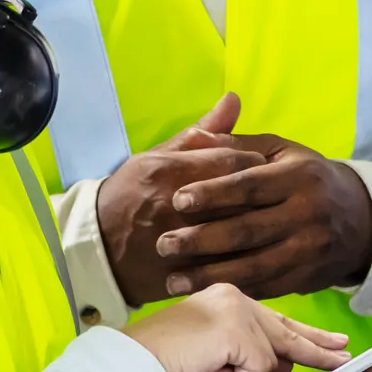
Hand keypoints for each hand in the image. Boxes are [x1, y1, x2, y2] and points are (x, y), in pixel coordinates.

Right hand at [95, 95, 270, 307]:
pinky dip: (246, 261)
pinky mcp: (183, 273)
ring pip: (236, 235)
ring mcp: (179, 243)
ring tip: (266, 222)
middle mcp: (174, 205)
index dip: (256, 164)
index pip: (231, 161)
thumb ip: (201, 132)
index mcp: (168, 171)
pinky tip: (258, 254)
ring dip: (258, 229)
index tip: (266, 168)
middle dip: (263, 196)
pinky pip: (226, 268)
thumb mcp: (157, 156)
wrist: (98, 247)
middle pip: (239, 197)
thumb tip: (234, 99)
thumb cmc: (131, 193)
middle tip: (273, 195)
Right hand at [122, 283, 353, 371]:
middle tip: (345, 353)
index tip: (327, 341)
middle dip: (318, 347)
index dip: (303, 335)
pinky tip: (205, 370)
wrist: (135, 363)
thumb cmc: (165, 362)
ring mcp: (239, 312)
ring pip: (268, 359)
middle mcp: (237, 297)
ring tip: (202, 369)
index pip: (275, 319)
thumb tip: (284, 363)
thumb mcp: (215, 357)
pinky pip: (255, 370)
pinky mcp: (238, 331)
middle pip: (288, 329)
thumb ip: (250, 354)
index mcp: (228, 298)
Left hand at [156, 132, 371, 300]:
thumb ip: (238, 145)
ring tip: (172, 279)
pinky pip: (265, 288)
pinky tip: (201, 293)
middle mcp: (308, 214)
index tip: (177, 199)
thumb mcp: (281, 152)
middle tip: (163, 244)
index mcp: (299, 176)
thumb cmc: (307, 178)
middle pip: (247, 230)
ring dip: (209, 276)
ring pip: (253, 267)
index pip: (249, 184)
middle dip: (201, 240)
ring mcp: (309, 250)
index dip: (212, 193)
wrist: (360, 220)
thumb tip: (196, 137)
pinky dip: (232, 291)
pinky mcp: (307, 279)